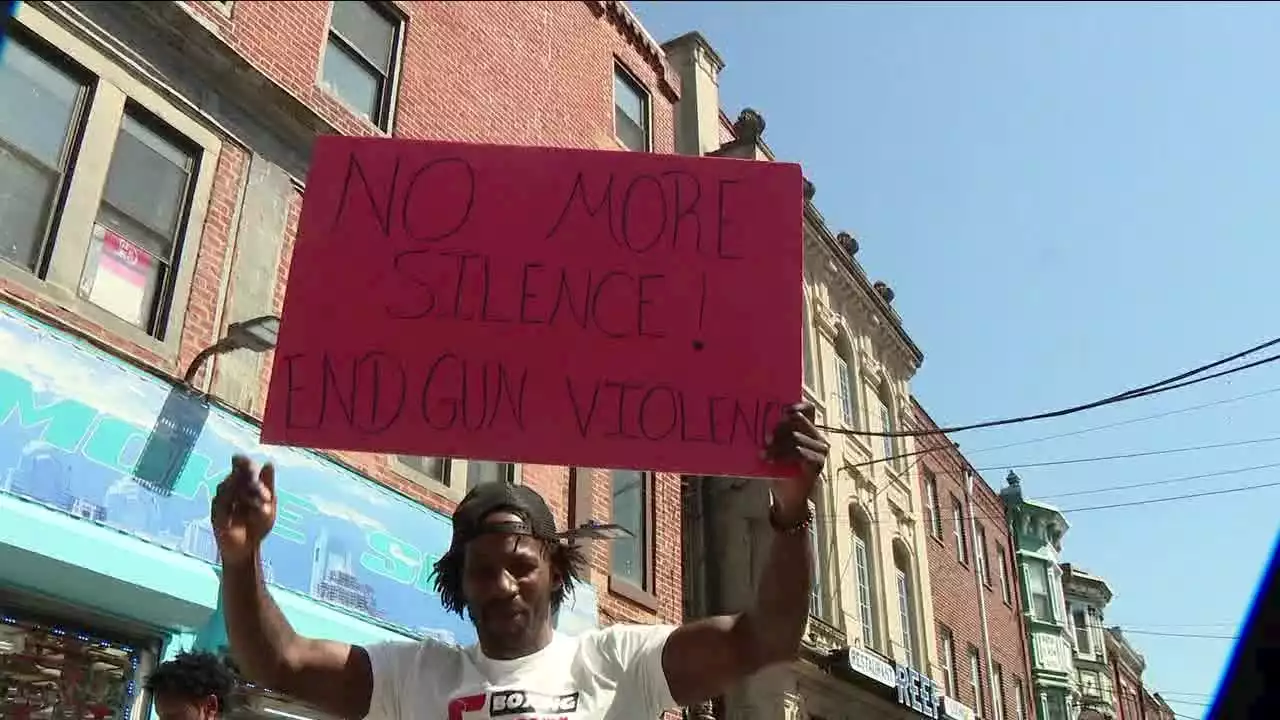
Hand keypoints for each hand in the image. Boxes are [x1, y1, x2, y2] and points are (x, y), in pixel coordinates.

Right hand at [211, 455, 277, 566]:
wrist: (249, 548)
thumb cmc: (258, 525)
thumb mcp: (268, 505)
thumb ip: (268, 485)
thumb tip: (268, 463)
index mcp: (243, 485)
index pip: (241, 468)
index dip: (242, 462)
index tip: (244, 459)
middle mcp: (230, 491)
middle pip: (234, 477)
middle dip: (250, 480)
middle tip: (266, 490)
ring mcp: (221, 502)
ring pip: (226, 488)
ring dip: (247, 493)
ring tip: (265, 501)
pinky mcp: (216, 515)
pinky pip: (220, 504)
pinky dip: (232, 503)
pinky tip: (245, 506)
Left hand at [763, 402, 828, 522]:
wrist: (787, 496)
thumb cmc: (779, 469)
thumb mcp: (775, 448)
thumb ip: (772, 434)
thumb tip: (755, 419)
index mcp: (808, 429)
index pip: (808, 409)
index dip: (797, 405)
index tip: (782, 410)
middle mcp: (817, 437)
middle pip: (798, 421)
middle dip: (779, 428)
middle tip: (765, 438)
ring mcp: (820, 450)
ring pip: (796, 437)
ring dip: (776, 445)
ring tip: (763, 454)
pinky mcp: (818, 463)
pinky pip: (799, 452)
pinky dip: (782, 455)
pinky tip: (770, 460)